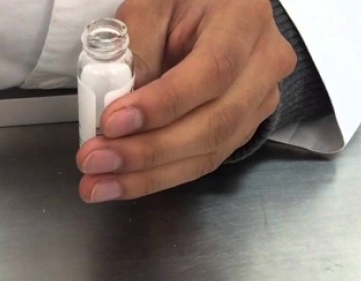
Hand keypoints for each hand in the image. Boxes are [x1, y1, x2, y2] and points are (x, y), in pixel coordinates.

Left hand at [76, 0, 295, 201]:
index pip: (211, 71)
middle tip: (96, 161)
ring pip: (208, 152)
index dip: (162, 105)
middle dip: (148, 151)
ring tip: (99, 183)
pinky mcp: (243, 127)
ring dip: (147, 175)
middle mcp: (264, 62)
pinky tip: (121, 183)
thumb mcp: (151, 5)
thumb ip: (135, 48)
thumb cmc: (181, 2)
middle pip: (214, 123)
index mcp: (244, 19)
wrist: (211, 12)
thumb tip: (117, 105)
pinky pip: (201, 162)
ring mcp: (259, 99)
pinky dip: (157, 177)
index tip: (112, 122)